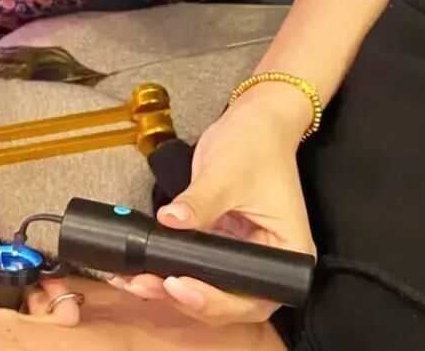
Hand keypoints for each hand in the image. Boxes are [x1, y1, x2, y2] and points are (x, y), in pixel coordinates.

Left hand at [110, 85, 315, 324]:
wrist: (253, 121)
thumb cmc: (256, 144)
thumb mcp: (227, 173)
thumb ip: (199, 203)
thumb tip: (170, 221)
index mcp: (289, 251)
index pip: (253, 296)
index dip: (215, 300)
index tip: (179, 284)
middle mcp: (269, 263)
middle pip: (229, 303)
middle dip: (185, 298)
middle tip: (145, 284)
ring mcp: (244, 256)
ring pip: (208, 289)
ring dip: (170, 290)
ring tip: (135, 281)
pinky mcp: (222, 246)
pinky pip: (197, 267)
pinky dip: (170, 269)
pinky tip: (141, 271)